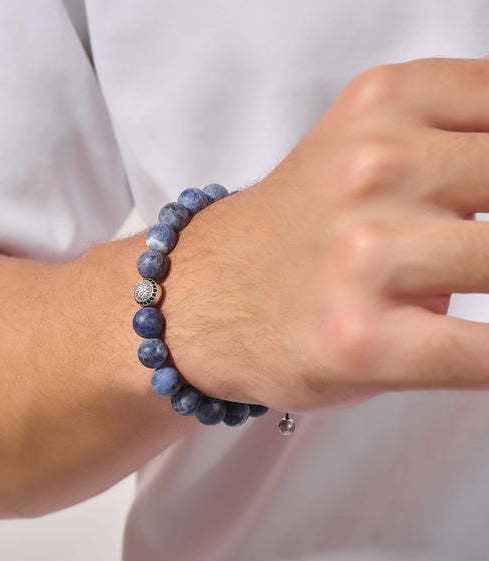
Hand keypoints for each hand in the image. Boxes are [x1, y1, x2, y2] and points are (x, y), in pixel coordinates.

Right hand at [163, 57, 488, 412]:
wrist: (203, 297)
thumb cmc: (293, 233)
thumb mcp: (368, 145)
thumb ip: (460, 140)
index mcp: (385, 104)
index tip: (488, 206)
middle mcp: (373, 168)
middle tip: (475, 252)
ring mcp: (365, 254)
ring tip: (460, 280)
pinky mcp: (360, 337)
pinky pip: (485, 353)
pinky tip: (485, 350)